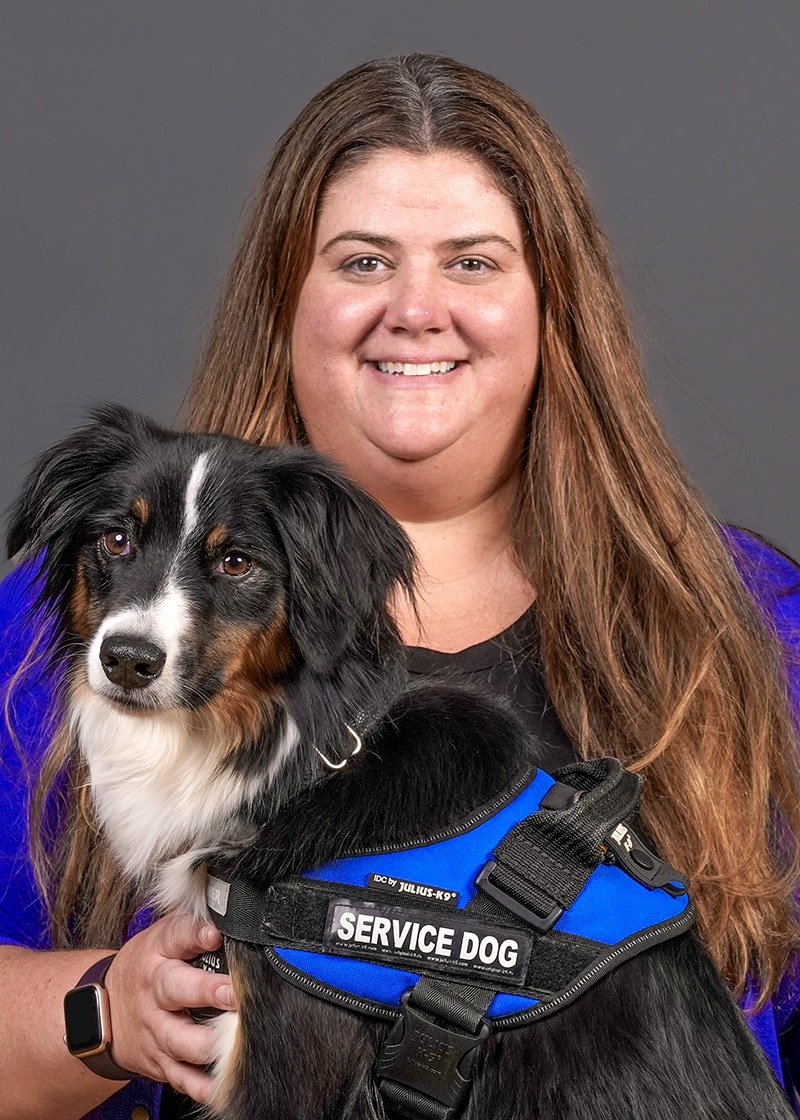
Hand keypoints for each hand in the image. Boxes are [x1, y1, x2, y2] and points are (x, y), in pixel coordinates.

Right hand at [104, 912, 235, 1102]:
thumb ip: (194, 925)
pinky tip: (221, 1082)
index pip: (176, 936)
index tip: (215, 934)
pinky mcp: (158, 1060)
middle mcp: (154, 991)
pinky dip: (201, 1084)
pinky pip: (181, 1077)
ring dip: (209, 1043)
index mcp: (157, 953)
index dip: (196, 934)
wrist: (101, 1011)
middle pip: (177, 989)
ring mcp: (155, 1028)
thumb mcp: (162, 937)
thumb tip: (232, 912)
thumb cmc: (147, 967)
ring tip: (234, 1040)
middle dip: (207, 992)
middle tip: (234, 994)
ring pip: (180, 1040)